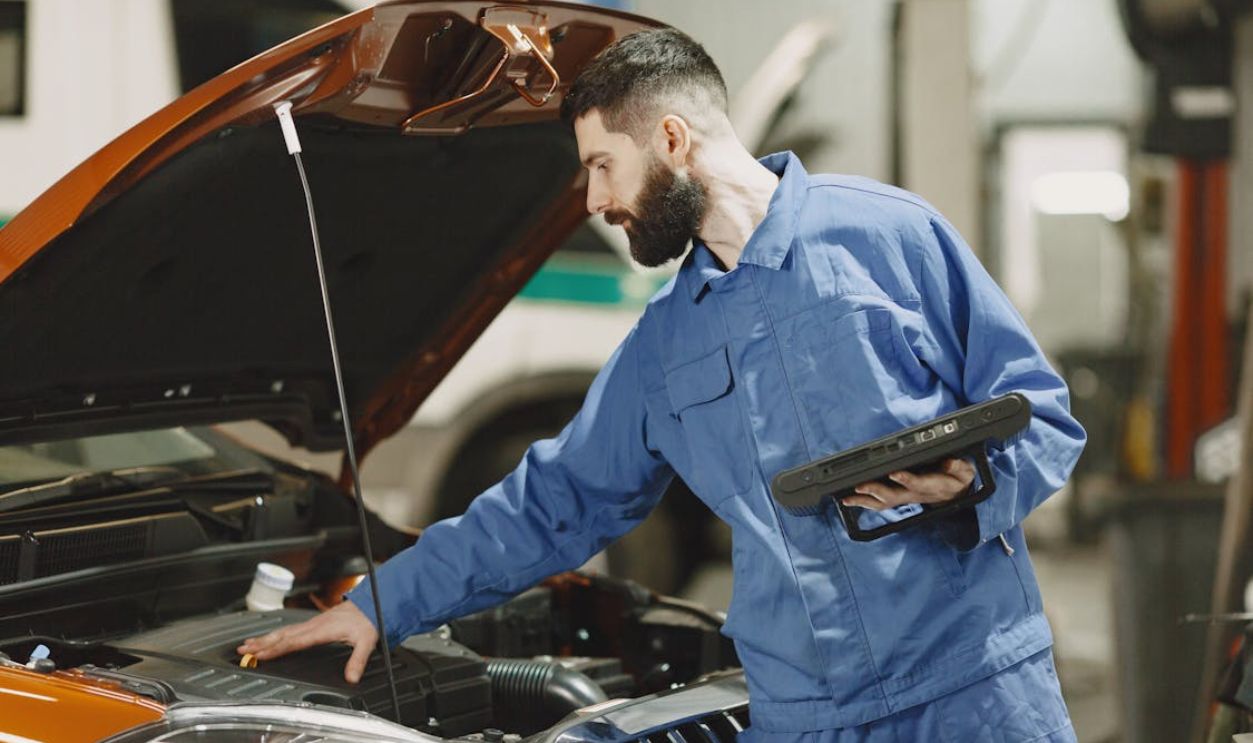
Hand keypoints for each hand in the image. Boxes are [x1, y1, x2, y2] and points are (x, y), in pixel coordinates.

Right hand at [237, 600, 377, 683]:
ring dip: (265, 638)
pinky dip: (275, 634)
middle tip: (243, 650)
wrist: (371, 604)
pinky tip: (268, 638)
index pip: (295, 641)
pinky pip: (289, 629)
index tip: (260, 654)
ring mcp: (312, 623)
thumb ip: (358, 660)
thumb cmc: (367, 621)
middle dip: (262, 643)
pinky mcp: (313, 623)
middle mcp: (313, 625)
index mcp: (322, 630)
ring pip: (284, 631)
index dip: (277, 648)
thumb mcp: (366, 641)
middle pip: (283, 635)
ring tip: (248, 644)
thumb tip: (352, 678)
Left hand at [842, 458, 974, 511]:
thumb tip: (949, 463)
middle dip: (876, 491)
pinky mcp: (900, 498)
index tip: (894, 473)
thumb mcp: (965, 472)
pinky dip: (864, 503)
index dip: (906, 479)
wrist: (956, 494)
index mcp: (933, 486)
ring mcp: (906, 498)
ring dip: (864, 501)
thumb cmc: (958, 480)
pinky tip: (849, 500)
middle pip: (894, 497)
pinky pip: (880, 504)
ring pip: (883, 503)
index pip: (918, 484)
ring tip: (847, 498)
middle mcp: (916, 495)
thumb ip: (958, 467)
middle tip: (859, 485)